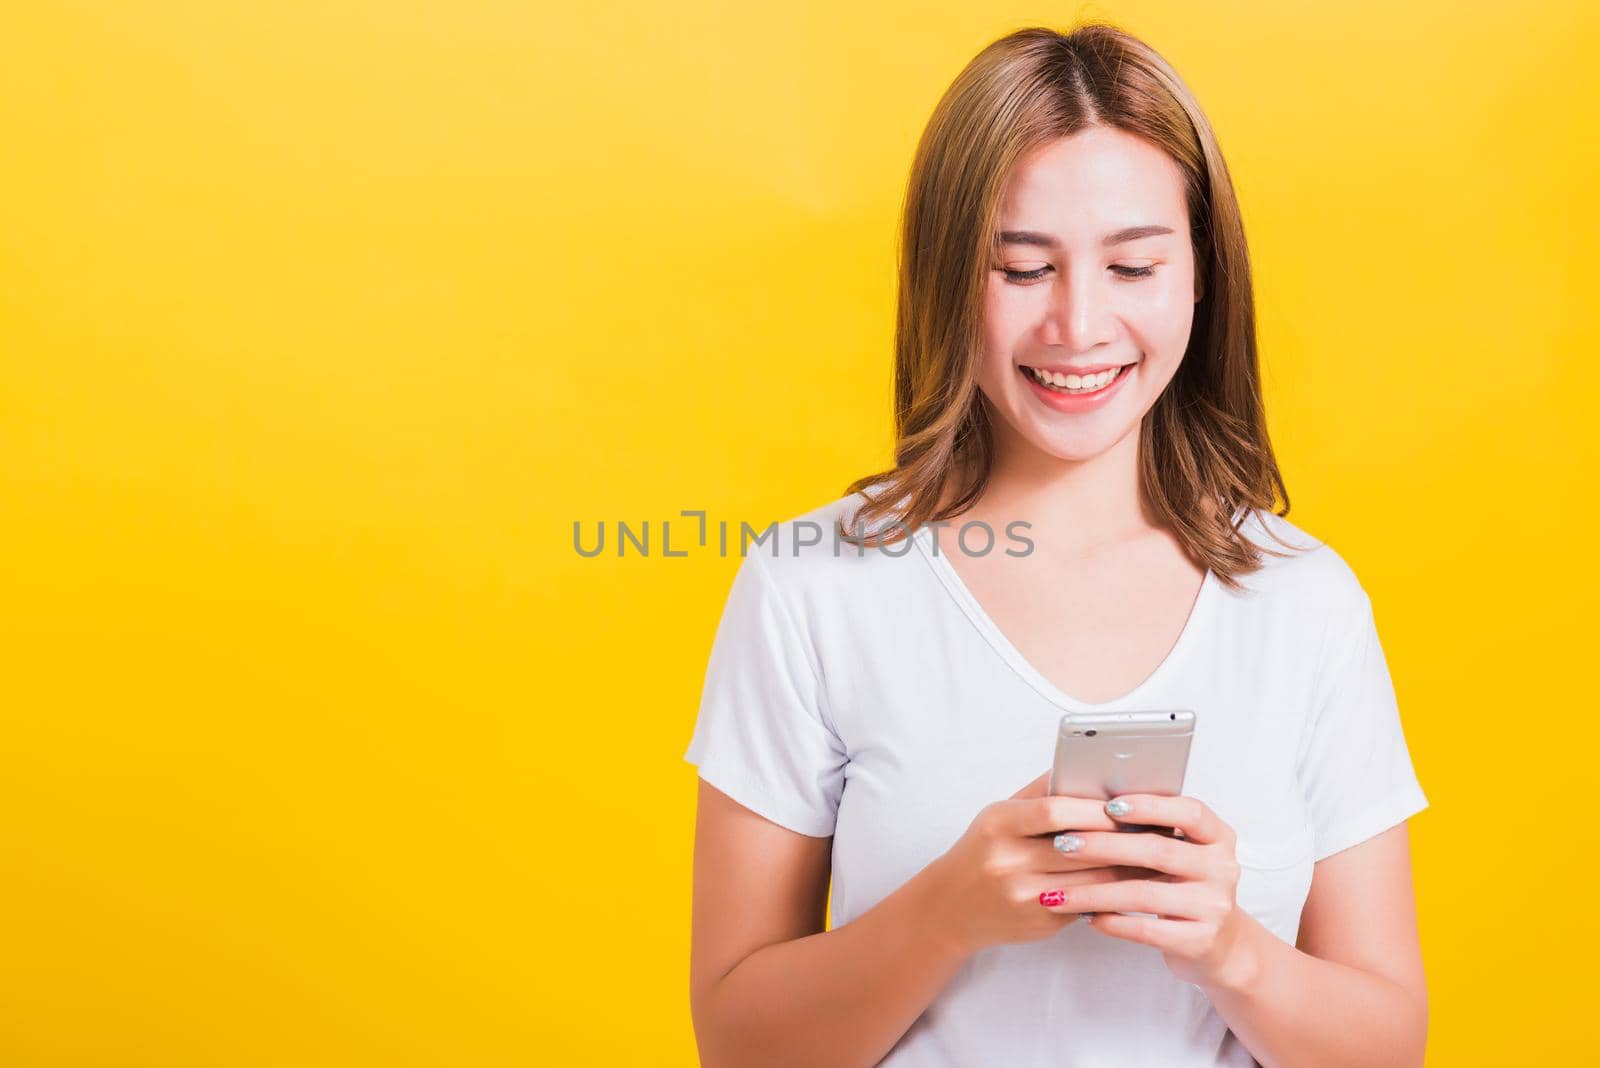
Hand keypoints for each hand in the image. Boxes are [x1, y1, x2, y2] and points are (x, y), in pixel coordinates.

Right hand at [925, 770, 1163, 955]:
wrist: (949, 908)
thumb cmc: (982, 852)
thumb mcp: (998, 815)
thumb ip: (1039, 793)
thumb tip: (1085, 768)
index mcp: (998, 826)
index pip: (1052, 811)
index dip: (1092, 808)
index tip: (1123, 804)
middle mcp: (1008, 862)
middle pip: (1079, 848)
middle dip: (1121, 838)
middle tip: (1157, 827)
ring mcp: (1024, 897)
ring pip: (1090, 880)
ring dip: (1127, 868)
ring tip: (1156, 854)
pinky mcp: (1039, 924)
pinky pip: (1087, 905)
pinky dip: (1113, 892)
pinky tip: (1134, 882)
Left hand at [1035, 792, 1254, 987]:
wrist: (1219, 943)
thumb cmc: (1185, 885)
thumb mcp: (1181, 852)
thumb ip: (1153, 829)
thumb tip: (1090, 802)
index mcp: (1217, 837)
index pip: (1189, 812)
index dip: (1150, 806)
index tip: (1107, 805)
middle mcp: (1222, 869)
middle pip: (1158, 851)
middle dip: (1104, 846)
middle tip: (1063, 844)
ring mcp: (1213, 907)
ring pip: (1144, 895)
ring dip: (1094, 892)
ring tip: (1058, 893)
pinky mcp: (1200, 941)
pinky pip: (1146, 931)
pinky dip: (1111, 922)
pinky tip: (1085, 917)